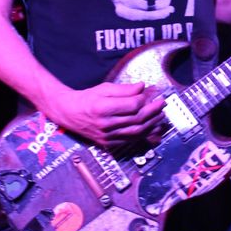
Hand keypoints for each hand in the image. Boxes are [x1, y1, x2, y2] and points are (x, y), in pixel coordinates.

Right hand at [45, 80, 165, 149]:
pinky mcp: (108, 144)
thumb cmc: (86, 98)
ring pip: (136, 132)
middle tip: (162, 103)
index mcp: (102, 108)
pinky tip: (151, 127)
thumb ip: (124, 89)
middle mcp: (105, 124)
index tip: (151, 93)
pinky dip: (143, 134)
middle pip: (136, 119)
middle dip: (153, 111)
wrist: (68, 113)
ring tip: (160, 115)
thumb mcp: (104, 88)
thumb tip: (142, 87)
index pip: (132, 106)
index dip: (144, 100)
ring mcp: (107, 136)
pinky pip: (130, 140)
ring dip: (152, 124)